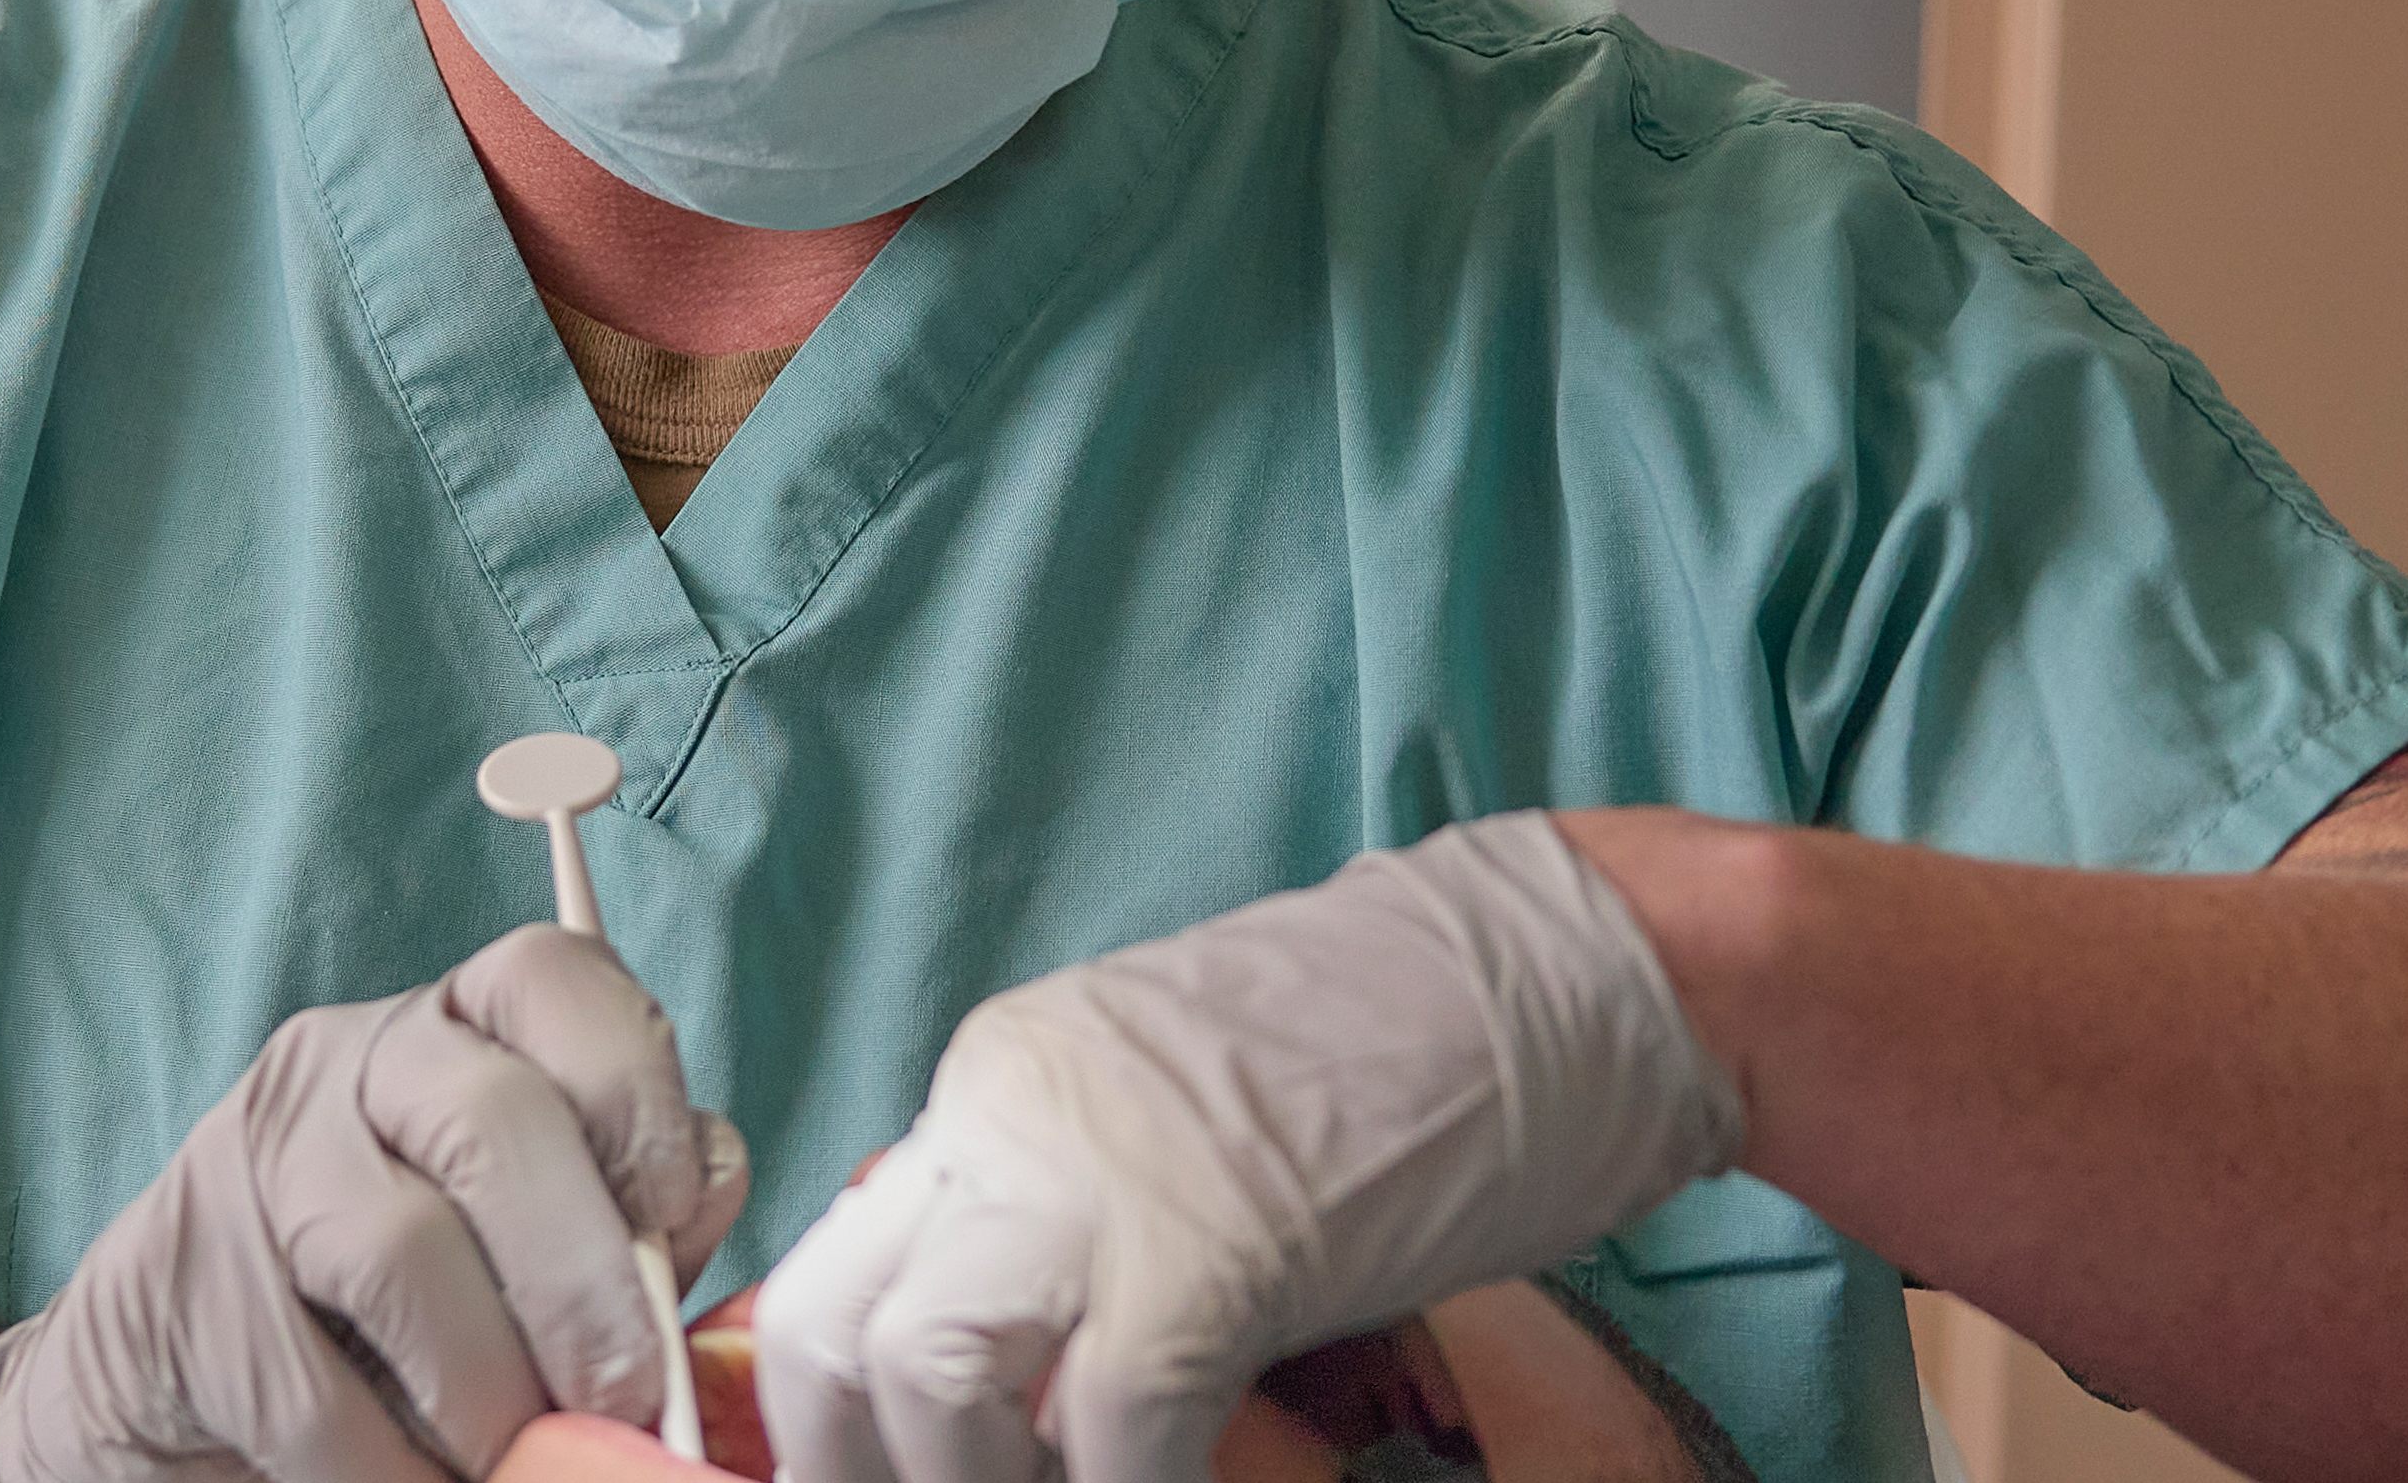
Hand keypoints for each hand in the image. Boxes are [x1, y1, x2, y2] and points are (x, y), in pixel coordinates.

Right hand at [0, 925, 752, 1481]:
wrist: (188, 1373)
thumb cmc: (420, 1308)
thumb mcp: (544, 1244)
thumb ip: (637, 1220)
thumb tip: (706, 1193)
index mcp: (466, 1025)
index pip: (555, 979)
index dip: (636, 1089)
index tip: (672, 1210)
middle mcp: (356, 1058)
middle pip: (494, 1122)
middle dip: (582, 1281)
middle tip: (624, 1394)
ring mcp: (259, 1159)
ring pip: (402, 1254)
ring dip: (487, 1390)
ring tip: (517, 1453)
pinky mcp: (186, 1277)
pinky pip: (314, 1390)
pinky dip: (392, 1468)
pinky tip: (421, 1481)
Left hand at [745, 815, 1741, 1482]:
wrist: (1576, 974)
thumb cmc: (1412, 1066)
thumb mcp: (1185, 1136)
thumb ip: (1077, 1237)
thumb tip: (1012, 1397)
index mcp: (998, 1088)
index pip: (831, 1272)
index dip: (833, 1423)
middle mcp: (1010, 1116)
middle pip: (834, 1332)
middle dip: (860, 1468)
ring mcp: (1101, 1176)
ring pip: (930, 1376)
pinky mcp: (1207, 1250)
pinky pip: (1111, 1433)